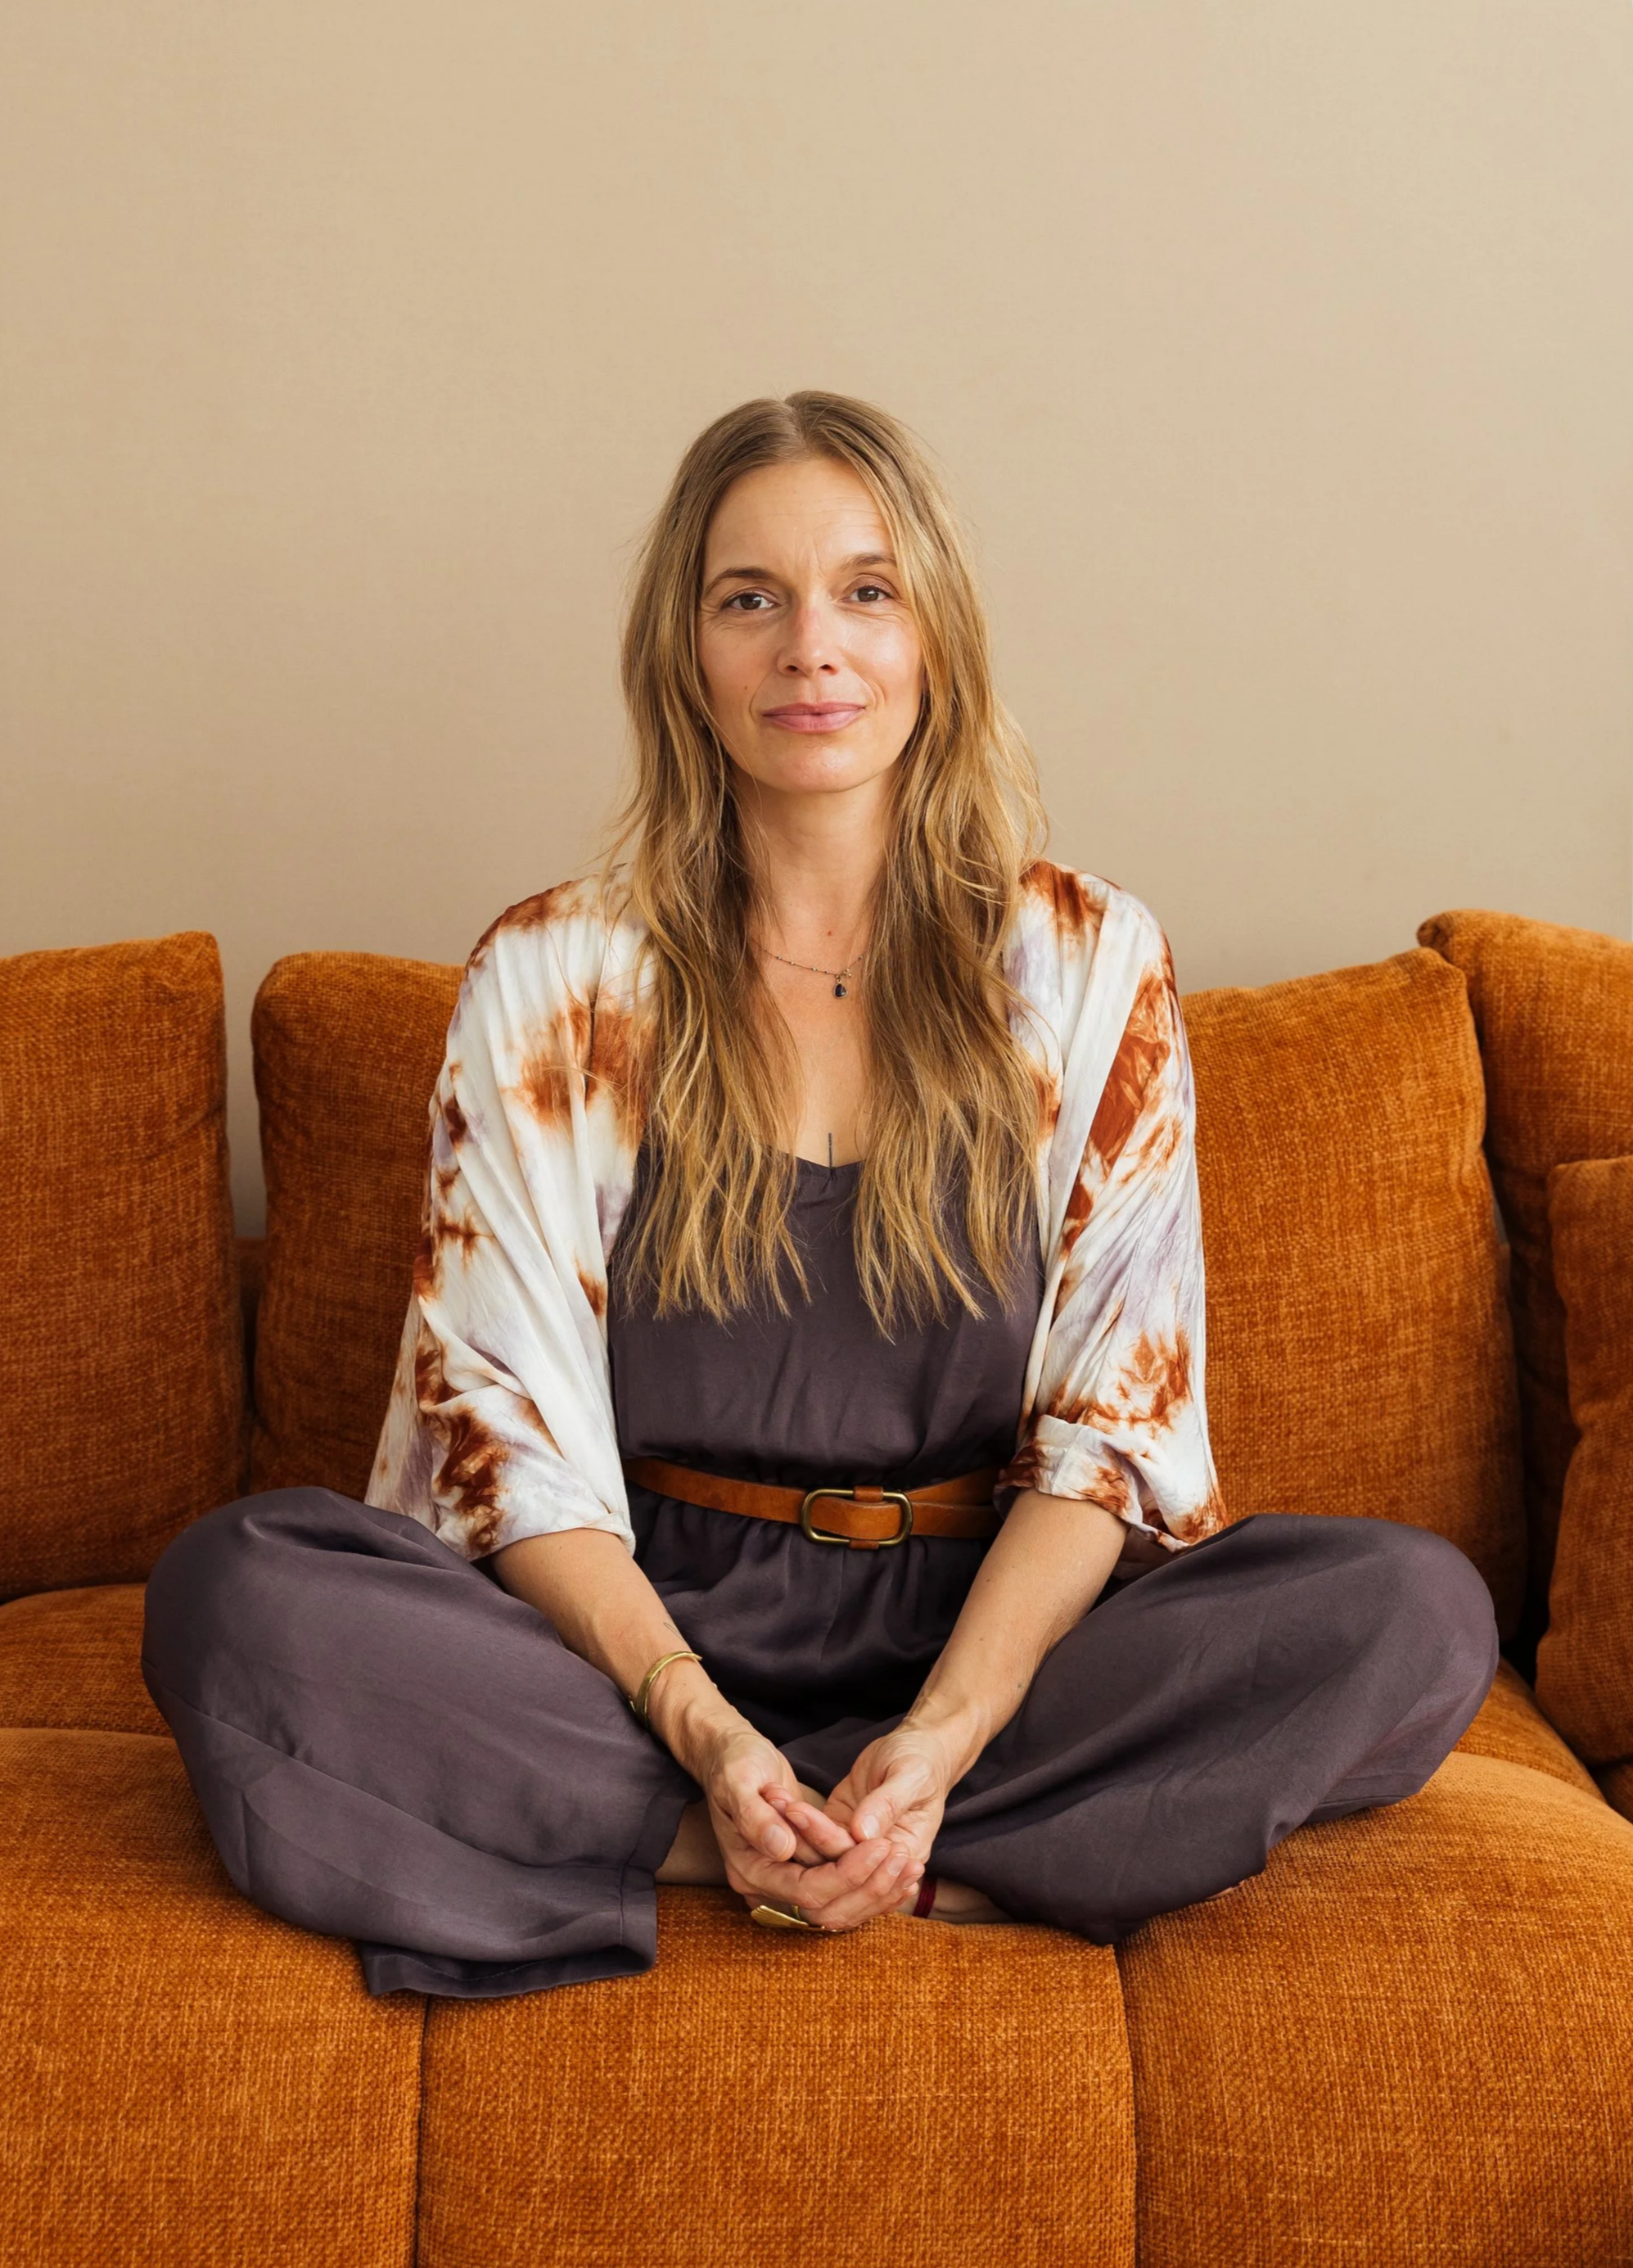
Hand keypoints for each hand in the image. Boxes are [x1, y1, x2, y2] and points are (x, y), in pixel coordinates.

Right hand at [694, 1716, 921, 1933]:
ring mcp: (785, 1883)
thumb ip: (757, 1817)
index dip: (846, 1874)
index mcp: (749, 1870)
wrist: (729, 1757)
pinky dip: (871, 1886)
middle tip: (904, 1857)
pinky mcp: (804, 1872)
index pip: (806, 1891)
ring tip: (914, 1868)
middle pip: (827, 1908)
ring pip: (839, 1907)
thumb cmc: (734, 1763)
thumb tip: (785, 1849)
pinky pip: (841, 1893)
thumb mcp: (739, 1780)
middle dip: (869, 1886)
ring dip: (877, 1891)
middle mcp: (767, 1886)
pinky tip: (902, 1874)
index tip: (880, 1847)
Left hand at [779, 1718, 959, 1891]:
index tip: (811, 1817)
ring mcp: (854, 1853)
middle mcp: (878, 1865)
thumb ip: (888, 1804)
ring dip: (795, 1832)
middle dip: (808, 1843)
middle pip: (838, 1882)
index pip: (867, 1871)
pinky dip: (794, 1822)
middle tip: (788, 1806)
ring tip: (776, 1799)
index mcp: (906, 1855)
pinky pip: (812, 1840)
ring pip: (819, 1862)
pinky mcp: (837, 1835)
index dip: (841, 1855)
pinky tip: (777, 1799)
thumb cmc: (921, 1762)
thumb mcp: (911, 1775)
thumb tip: (862, 1833)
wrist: (916, 1751)